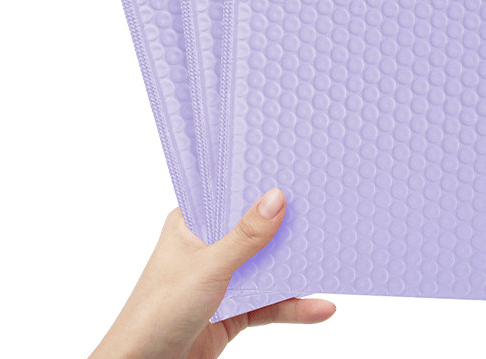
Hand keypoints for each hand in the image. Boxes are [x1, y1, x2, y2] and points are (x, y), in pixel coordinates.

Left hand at [89, 189, 334, 358]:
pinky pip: (270, 303)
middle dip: (288, 225)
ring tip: (330, 257)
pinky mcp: (233, 311)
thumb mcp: (208, 269)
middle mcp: (208, 247)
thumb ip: (245, 237)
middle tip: (323, 208)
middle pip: (256, 229)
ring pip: (267, 266)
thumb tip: (277, 198)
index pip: (231, 194)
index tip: (294, 170)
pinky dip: (294, 306)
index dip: (260, 183)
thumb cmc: (156, 315)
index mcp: (191, 224)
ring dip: (296, 268)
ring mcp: (222, 279)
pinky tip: (320, 307)